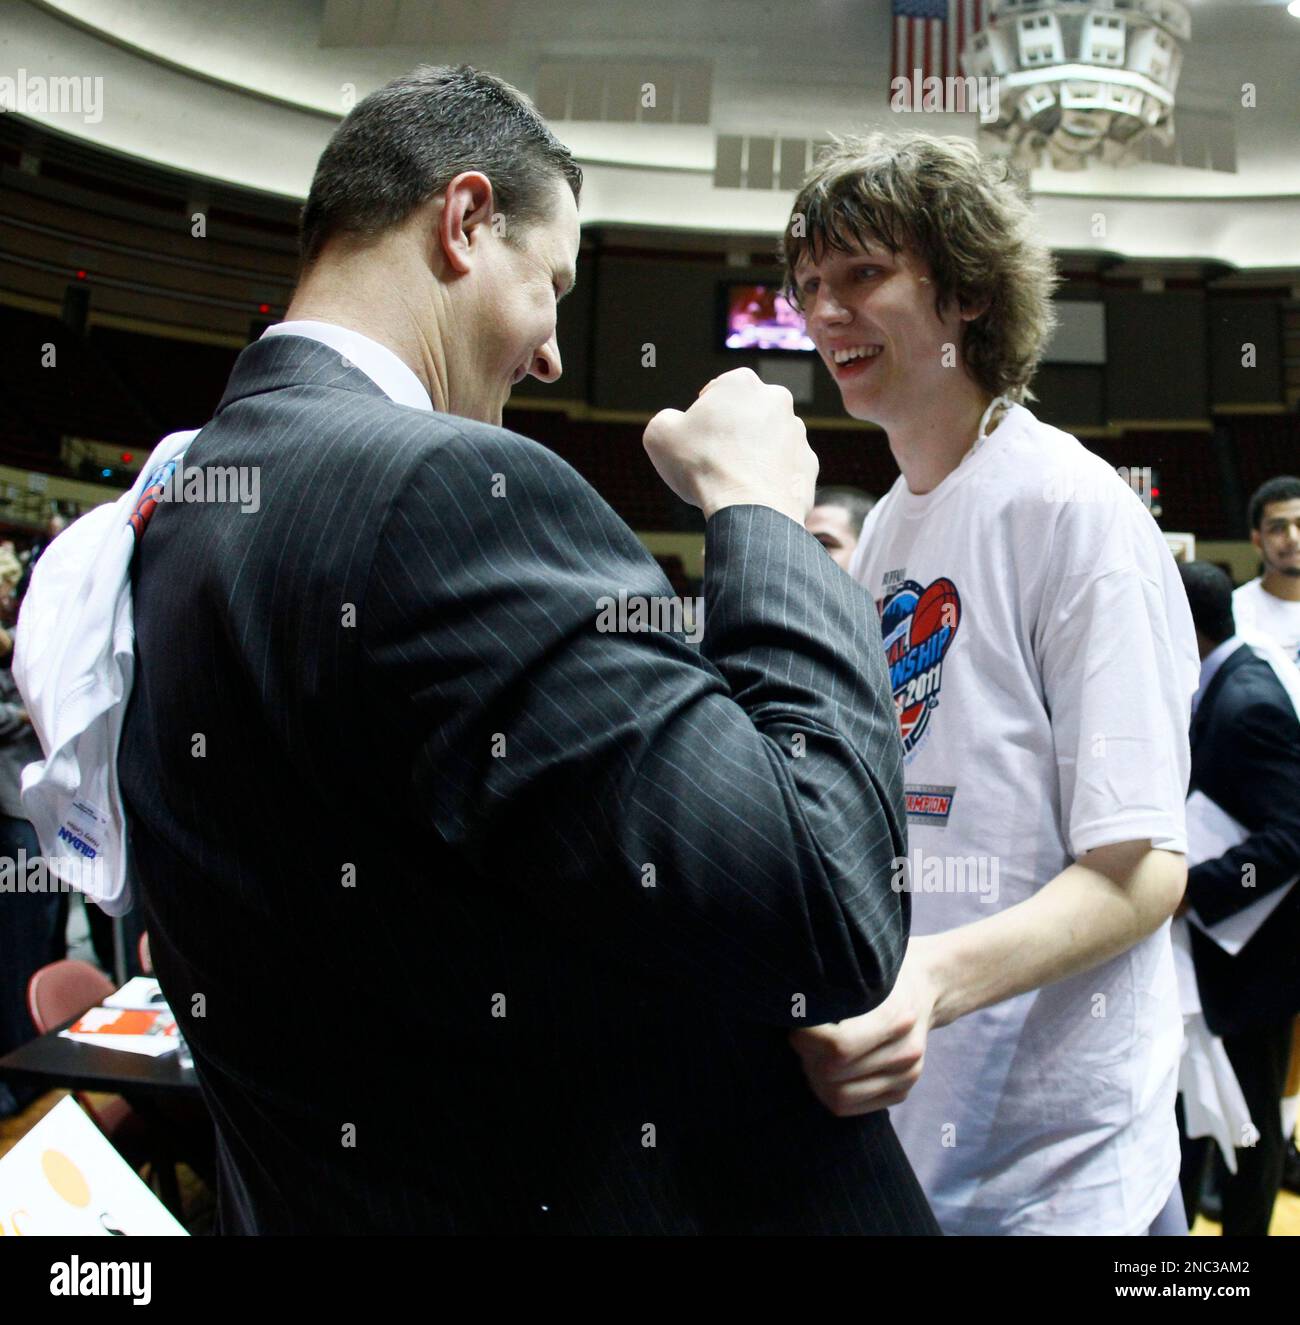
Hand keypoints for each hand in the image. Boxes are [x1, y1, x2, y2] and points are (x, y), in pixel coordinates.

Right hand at [642, 367, 816, 523]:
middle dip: (732, 432)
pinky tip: (753, 495)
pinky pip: (784, 469)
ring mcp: (798, 433)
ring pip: (769, 441)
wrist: (749, 509)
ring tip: (733, 482)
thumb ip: (665, 420)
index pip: (717, 391)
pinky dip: (771, 479)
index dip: (701, 416)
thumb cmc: (702, 466)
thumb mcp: (658, 435)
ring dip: (754, 455)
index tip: (695, 439)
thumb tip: (674, 423)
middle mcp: (777, 399)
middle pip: (746, 414)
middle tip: (713, 460)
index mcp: (741, 382)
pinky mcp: (809, 464)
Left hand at [788, 939, 940, 1116]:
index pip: (838, 1046)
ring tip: (810, 1051)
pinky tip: (822, 1067)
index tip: (797, 1020)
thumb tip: (788, 1008)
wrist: (927, 986)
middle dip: (806, 1054)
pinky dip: (827, 1090)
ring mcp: (906, 1077)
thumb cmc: (883, 973)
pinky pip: (848, 1106)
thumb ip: (832, 989)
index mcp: (898, 1018)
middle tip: (800, 1034)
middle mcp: (906, 1053)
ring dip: (813, 1076)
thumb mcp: (861, 970)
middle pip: (833, 1073)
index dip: (807, 1037)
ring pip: (838, 1096)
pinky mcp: (901, 1093)